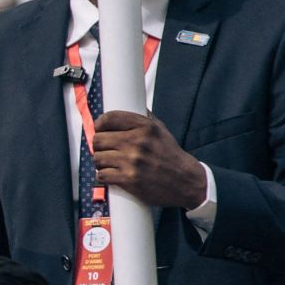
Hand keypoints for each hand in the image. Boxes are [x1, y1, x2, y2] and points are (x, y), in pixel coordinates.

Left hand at [90, 111, 209, 209]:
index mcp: (145, 127)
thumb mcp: (161, 130)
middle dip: (98, 145)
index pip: (110, 118)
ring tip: (109, 163)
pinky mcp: (129, 179)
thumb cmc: (170, 155)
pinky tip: (112, 174)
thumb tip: (128, 103)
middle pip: (98, 140)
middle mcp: (138, 142)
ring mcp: (132, 161)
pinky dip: (104, 176)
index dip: (99, 124)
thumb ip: (144, 118)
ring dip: (101, 162)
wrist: (186, 181)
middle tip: (104, 149)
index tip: (99, 129)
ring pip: (97, 158)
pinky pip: (102, 175)